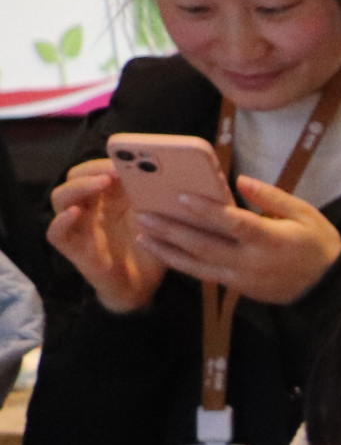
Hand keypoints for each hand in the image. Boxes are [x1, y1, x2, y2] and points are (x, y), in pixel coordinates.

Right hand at [45, 162, 165, 313]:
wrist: (144, 286)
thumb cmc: (152, 250)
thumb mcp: (160, 222)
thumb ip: (161, 200)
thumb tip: (180, 176)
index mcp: (108, 196)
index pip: (96, 168)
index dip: (107, 161)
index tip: (127, 159)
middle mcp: (89, 207)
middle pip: (75, 177)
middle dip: (94, 169)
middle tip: (115, 170)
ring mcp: (78, 226)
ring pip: (61, 198)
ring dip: (79, 187)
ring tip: (101, 184)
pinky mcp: (73, 247)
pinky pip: (55, 232)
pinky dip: (61, 221)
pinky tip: (74, 213)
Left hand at [134, 176, 340, 304]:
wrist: (330, 289)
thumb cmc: (319, 245)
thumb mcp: (305, 214)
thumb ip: (272, 197)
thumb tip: (240, 181)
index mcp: (271, 240)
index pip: (233, 223)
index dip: (207, 210)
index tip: (181, 196)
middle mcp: (252, 263)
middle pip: (205, 246)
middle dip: (172, 230)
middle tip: (144, 215)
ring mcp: (244, 280)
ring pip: (198, 266)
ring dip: (168, 251)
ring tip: (143, 236)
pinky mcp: (240, 290)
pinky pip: (206, 275)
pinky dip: (183, 264)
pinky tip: (165, 252)